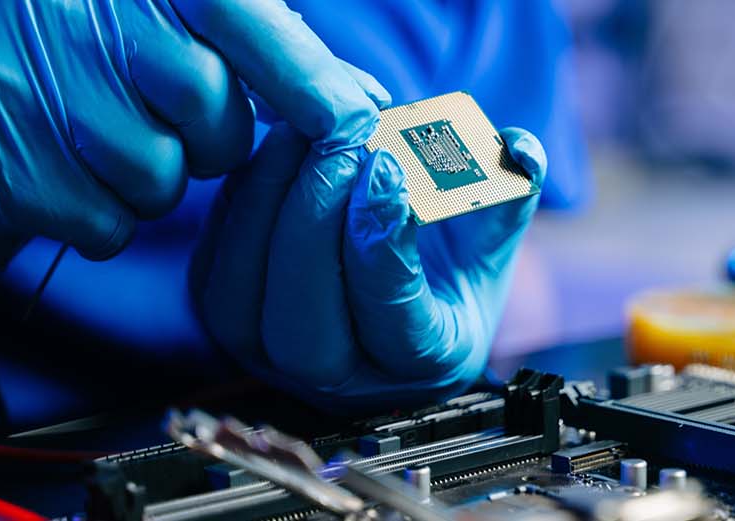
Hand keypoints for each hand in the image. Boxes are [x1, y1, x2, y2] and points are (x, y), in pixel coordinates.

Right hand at [0, 0, 389, 271]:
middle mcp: (70, 5)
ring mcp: (22, 73)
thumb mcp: (171, 43)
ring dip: (150, 186)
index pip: (241, 15)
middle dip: (208, 139)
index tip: (354, 121)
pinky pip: (106, 220)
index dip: (304, 74)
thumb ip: (269, 59)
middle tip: (168, 130)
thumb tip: (366, 101)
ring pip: (157, 171)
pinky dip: (103, 222)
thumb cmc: (90, 83)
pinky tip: (65, 185)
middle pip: (205, 98)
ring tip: (102, 153)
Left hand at [189, 125, 545, 406]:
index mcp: (426, 365)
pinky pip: (215, 271)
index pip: (394, 327)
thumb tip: (519, 149)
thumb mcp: (496, 226)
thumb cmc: (451, 256)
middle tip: (342, 143)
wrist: (402, 275)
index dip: (384, 251)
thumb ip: (514, 186)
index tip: (390, 173)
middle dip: (315, 229)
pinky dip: (237, 205)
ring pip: (242, 306)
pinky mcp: (231, 320)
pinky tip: (272, 149)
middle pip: (305, 332)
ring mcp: (276, 359)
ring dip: (266, 208)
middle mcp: (345, 381)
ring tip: (301, 133)